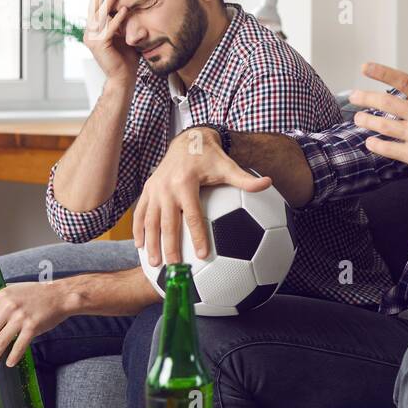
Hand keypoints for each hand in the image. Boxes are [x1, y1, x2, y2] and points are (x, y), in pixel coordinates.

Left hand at [0, 282, 74, 370]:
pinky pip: (19, 346)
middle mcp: (8, 306)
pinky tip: (10, 362)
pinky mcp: (32, 327)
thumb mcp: (13, 289)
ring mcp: (20, 317)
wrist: (60, 295)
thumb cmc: (37, 293)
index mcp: (1, 296)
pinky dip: (13, 357)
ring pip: (0, 342)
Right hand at [84, 0, 137, 82]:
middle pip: (94, 12)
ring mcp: (93, 40)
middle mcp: (90, 35)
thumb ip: (122, 25)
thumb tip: (126, 9)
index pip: (94, 11)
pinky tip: (125, 10)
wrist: (123, 78)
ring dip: (108, 4)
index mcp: (94, 32)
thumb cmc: (125, 59)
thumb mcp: (124, 37)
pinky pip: (110, 29)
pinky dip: (118, 20)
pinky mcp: (100, 46)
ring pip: (101, 18)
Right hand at [133, 126, 271, 265]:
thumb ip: (246, 179)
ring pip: (149, 220)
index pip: (193, 216)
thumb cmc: (210, 157)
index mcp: (186, 184)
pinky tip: (140, 246)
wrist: (188, 140)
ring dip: (150, 243)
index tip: (202, 256)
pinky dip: (138, 230)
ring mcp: (154, 189)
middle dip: (169, 246)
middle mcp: (166, 187)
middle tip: (174, 267)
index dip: (198, 236)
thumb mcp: (228, 166)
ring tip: (153, 263)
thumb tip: (269, 183)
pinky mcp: (147, 190)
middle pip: (167, 223)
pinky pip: (139, 213)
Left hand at [350, 42, 407, 179]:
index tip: (365, 67)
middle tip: (353, 95)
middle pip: (386, 103)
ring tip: (357, 118)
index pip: (402, 81)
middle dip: (365, 97)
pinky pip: (391, 149)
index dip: (381, 72)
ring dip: (367, 121)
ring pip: (384, 126)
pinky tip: (370, 141)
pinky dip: (377, 145)